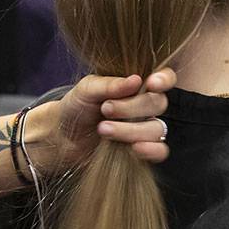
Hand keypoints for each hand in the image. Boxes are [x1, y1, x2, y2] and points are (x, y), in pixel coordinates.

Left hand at [50, 69, 176, 167]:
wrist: (63, 138)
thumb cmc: (76, 107)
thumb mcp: (87, 89)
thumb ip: (110, 84)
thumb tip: (136, 80)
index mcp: (137, 85)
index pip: (165, 78)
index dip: (164, 80)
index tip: (150, 84)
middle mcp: (145, 105)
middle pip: (159, 104)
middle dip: (132, 108)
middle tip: (105, 109)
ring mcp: (145, 128)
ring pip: (157, 129)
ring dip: (131, 130)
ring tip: (103, 130)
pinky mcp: (142, 150)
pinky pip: (160, 151)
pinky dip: (151, 150)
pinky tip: (134, 148)